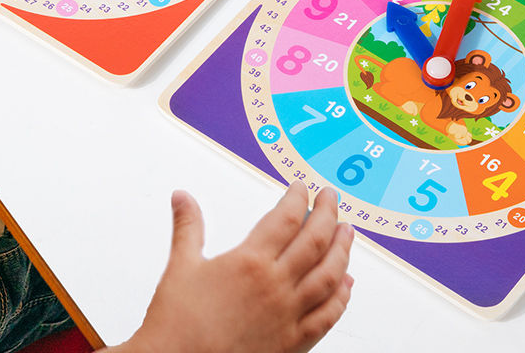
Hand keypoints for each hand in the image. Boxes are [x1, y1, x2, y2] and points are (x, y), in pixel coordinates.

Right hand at [112, 182, 353, 352]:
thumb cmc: (177, 323)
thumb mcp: (180, 266)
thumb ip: (187, 226)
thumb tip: (181, 196)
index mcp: (249, 262)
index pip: (286, 218)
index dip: (298, 198)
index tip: (302, 187)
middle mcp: (275, 286)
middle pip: (315, 240)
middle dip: (328, 213)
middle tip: (331, 197)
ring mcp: (288, 316)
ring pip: (329, 276)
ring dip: (342, 250)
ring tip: (347, 232)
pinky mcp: (293, 344)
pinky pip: (327, 316)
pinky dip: (342, 297)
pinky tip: (346, 284)